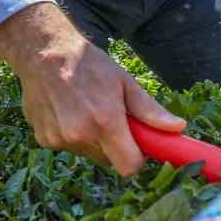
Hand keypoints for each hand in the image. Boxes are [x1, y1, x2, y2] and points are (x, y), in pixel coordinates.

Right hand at [0, 3, 184, 176]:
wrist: (43, 53)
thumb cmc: (89, 64)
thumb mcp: (125, 82)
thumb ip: (150, 111)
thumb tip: (178, 128)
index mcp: (105, 122)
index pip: (129, 167)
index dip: (136, 159)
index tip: (137, 145)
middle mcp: (80, 135)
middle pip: (109, 161)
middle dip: (114, 146)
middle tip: (111, 120)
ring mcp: (59, 139)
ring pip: (88, 154)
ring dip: (92, 140)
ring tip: (86, 110)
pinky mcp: (43, 140)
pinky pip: (68, 147)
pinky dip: (72, 136)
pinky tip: (67, 111)